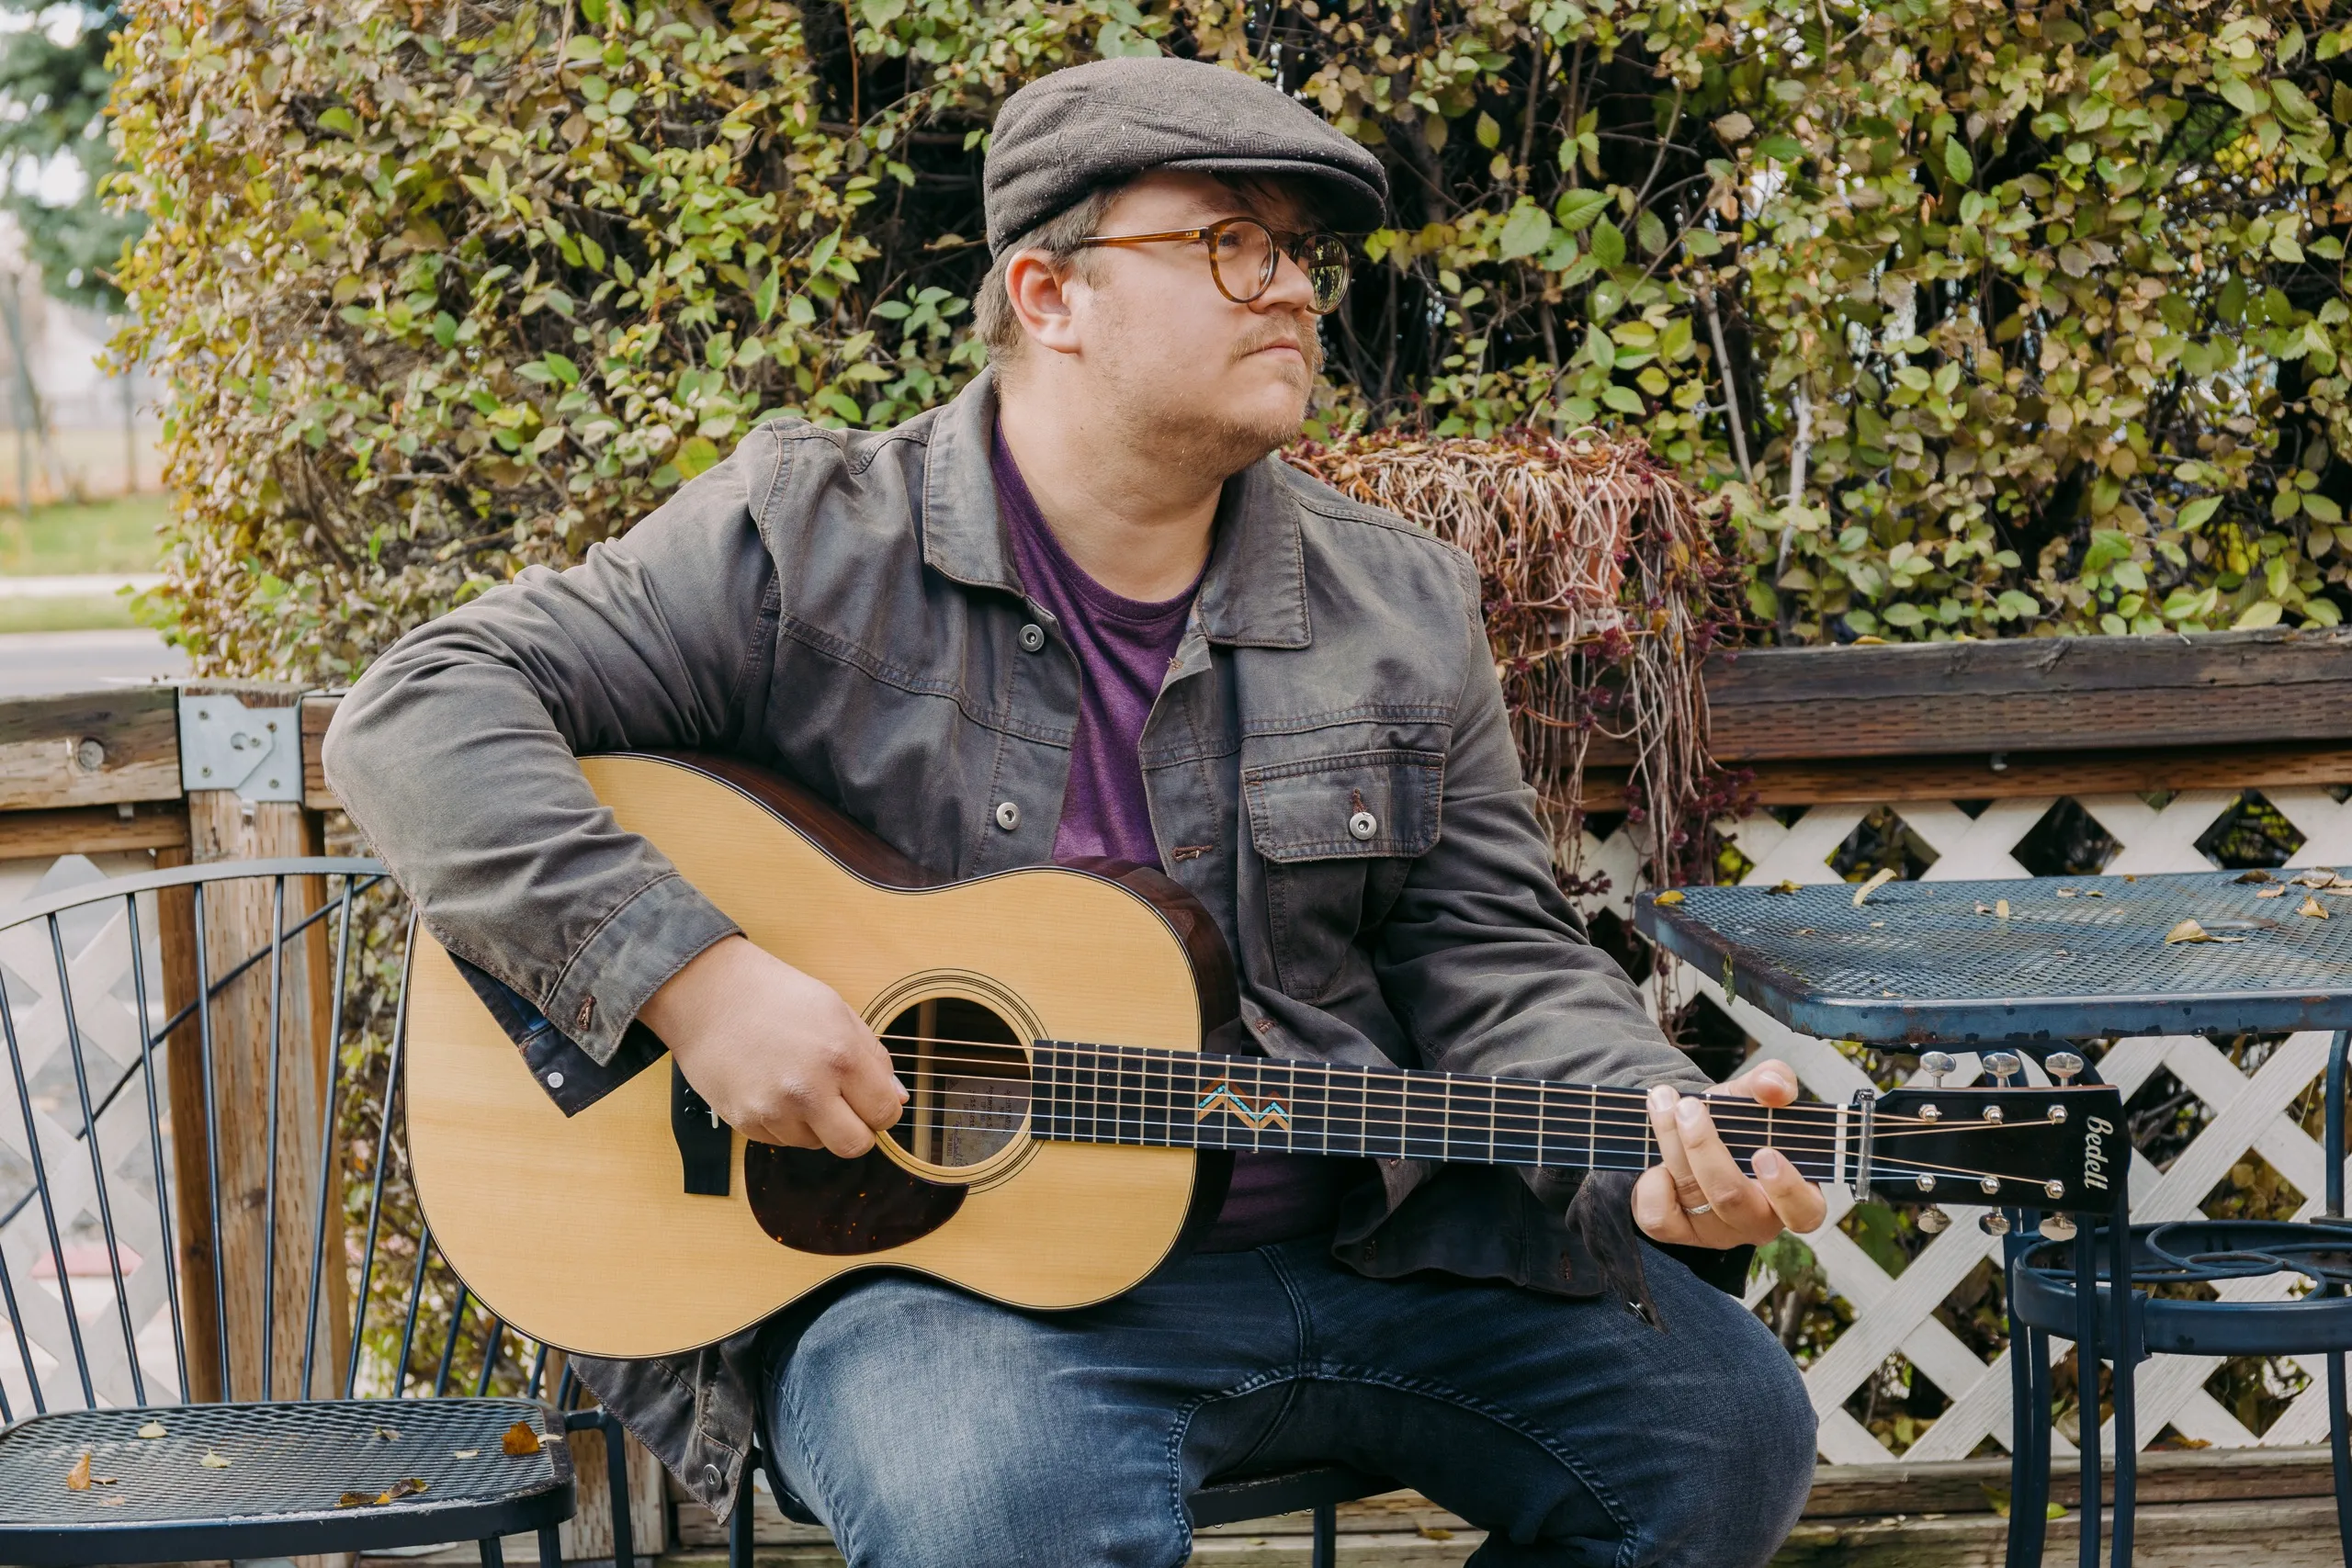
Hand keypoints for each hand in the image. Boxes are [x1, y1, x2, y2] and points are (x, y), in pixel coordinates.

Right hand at [638, 935, 905, 1156]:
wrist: (709, 993)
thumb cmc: (776, 995)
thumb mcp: (837, 1011)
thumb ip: (874, 1058)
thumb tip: (897, 1100)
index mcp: (841, 1056)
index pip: (885, 1114)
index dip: (883, 1108)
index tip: (872, 1099)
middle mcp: (809, 1089)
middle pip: (855, 1146)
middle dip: (857, 1130)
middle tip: (844, 1106)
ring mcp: (774, 1110)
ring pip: (816, 1145)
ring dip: (816, 1124)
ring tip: (797, 1083)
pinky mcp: (745, 1121)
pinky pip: (781, 1140)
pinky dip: (784, 1123)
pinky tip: (772, 1088)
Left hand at [1633, 1059, 1826, 1248]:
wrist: (1692, 1130)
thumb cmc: (1737, 1123)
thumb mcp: (1755, 1097)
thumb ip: (1772, 1083)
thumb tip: (1772, 1085)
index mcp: (1793, 1195)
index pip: (1804, 1211)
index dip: (1787, 1189)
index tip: (1764, 1152)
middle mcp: (1757, 1221)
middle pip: (1732, 1197)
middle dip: (1704, 1147)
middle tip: (1688, 1106)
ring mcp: (1717, 1232)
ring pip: (1693, 1196)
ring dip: (1671, 1143)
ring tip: (1662, 1102)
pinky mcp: (1680, 1233)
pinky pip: (1660, 1219)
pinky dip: (1652, 1184)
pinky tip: (1655, 1158)